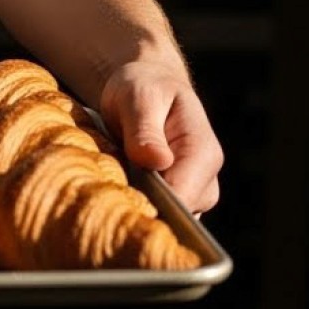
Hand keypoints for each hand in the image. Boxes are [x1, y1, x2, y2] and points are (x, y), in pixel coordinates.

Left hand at [97, 59, 223, 213]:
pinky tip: (114, 194)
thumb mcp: (139, 98)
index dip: (149, 206)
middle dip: (139, 211)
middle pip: (173, 217)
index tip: (116, 200)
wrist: (148, 86)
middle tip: (103, 192)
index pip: (182, 198)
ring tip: (108, 188)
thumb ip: (145, 130)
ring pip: (165, 222)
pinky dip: (135, 210)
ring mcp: (193, 194)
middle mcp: (205, 181)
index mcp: (202, 155)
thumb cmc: (143, 87)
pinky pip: (157, 217)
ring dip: (136, 211)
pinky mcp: (176, 201)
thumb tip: (156, 161)